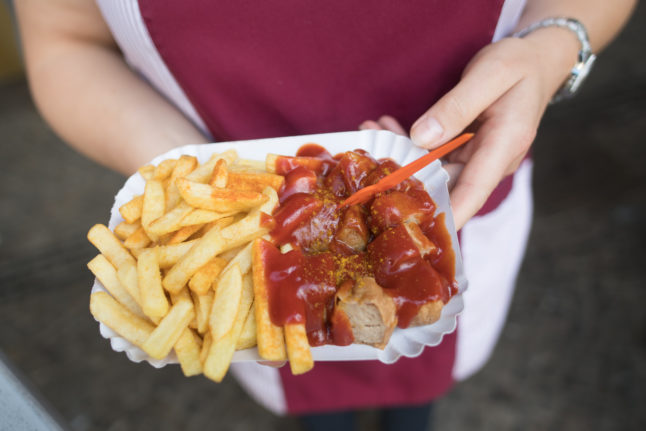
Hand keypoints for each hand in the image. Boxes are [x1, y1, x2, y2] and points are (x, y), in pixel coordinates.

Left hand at [361, 30, 577, 229]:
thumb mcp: (491, 74)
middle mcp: (490, 160)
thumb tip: (422, 137)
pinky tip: (386, 127)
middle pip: (445, 184)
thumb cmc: (518, 64)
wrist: (535, 61)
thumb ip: (457, 106)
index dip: (447, 213)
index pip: (474, 190)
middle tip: (369, 157)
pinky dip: (409, 143)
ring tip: (370, 131)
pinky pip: (432, 156)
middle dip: (405, 177)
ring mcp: (476, 159)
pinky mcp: (464, 152)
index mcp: (504, 145)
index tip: (420, 229)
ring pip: (433, 171)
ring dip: (401, 155)